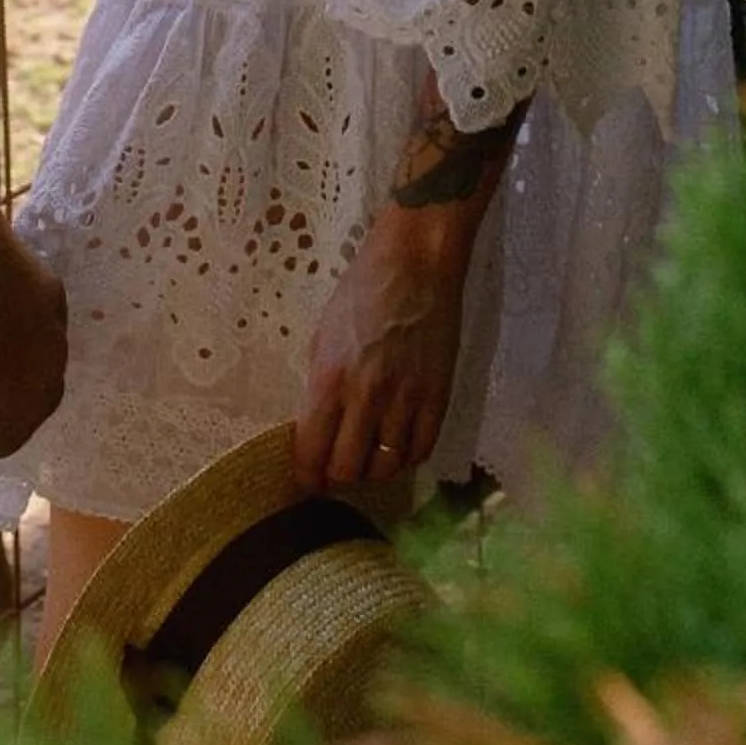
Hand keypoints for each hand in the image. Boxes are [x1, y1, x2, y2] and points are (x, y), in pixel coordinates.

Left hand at [292, 210, 466, 494]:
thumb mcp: (323, 334)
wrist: (416, 263)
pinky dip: (406, 459)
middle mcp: (366, 396)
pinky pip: (421, 450)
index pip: (312, 451)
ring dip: (373, 471)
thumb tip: (316, 429)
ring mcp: (406, 400)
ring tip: (368, 459)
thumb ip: (320, 386)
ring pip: (386, 467)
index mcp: (329, 377)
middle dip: (337, 477)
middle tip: (337, 470)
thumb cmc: (362, 290)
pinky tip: (397, 448)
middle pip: (348, 470)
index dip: (307, 476)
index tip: (307, 481)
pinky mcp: (438, 397)